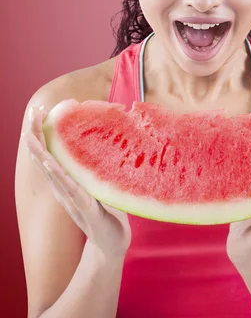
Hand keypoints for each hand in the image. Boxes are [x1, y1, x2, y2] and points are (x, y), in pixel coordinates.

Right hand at [21, 105, 131, 258]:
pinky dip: (62, 179)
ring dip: (41, 155)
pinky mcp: (88, 210)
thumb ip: (94, 165)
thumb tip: (101, 137)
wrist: (112, 245)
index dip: (42, 132)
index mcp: (66, 181)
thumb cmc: (107, 212)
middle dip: (37, 136)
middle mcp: (64, 189)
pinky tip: (54, 168)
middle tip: (32, 113)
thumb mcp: (98, 183)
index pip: (50, 152)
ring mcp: (73, 200)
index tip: (38, 110)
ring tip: (31, 137)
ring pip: (53, 174)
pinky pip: (73, 192)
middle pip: (45, 159)